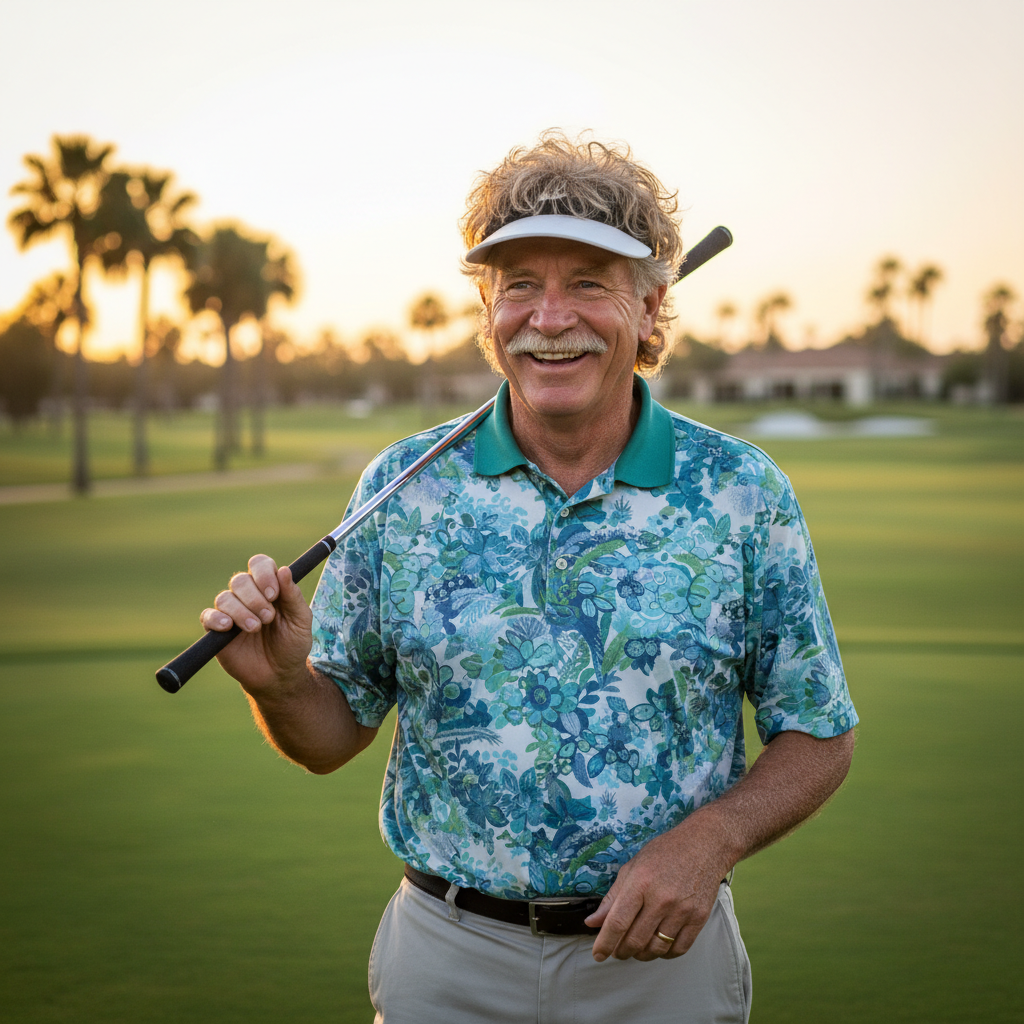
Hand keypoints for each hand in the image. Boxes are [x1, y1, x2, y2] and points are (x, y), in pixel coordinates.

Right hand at [200, 554, 312, 691]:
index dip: (264, 574)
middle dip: (255, 598)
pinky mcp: (216, 630)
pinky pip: (208, 616)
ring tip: (255, 628)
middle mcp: (248, 596)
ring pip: (225, 597)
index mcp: (269, 588)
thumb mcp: (301, 621)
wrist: (279, 676)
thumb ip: (293, 596)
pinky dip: (216, 618)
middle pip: (240, 580)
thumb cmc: (292, 645)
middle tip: (269, 618)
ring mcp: (231, 612)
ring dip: (241, 612)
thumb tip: (284, 569)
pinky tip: (228, 627)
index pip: (260, 565)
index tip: (274, 594)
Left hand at [585, 815, 731, 961]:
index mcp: (640, 883)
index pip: (618, 922)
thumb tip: (592, 922)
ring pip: (656, 949)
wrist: (703, 845)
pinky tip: (658, 947)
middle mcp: (661, 899)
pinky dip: (665, 954)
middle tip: (617, 951)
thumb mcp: (632, 867)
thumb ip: (612, 897)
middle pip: (636, 940)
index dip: (605, 942)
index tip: (598, 954)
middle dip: (621, 951)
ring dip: (642, 955)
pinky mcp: (699, 918)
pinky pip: (679, 949)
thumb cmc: (664, 853)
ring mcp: (682, 910)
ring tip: (636, 949)